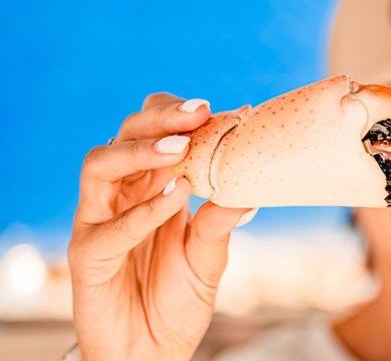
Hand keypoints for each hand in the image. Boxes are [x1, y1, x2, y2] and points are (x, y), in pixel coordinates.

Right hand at [69, 94, 254, 359]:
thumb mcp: (209, 258)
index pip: (150, 132)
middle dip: (158, 119)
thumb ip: (220, 223)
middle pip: (122, 137)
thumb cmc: (177, 302)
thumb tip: (249, 189)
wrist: (153, 355)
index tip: (212, 108)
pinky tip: (175, 196)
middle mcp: (119, 197)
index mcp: (148, 187)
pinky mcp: (87, 256)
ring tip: (180, 149)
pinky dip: (144, 209)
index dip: (174, 115)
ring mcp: (98, 223)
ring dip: (140, 151)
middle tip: (197, 113)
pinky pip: (109, 227)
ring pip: (99, 166)